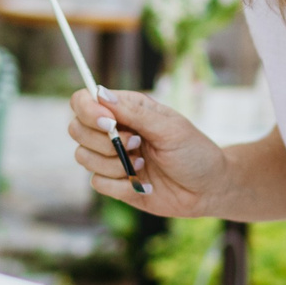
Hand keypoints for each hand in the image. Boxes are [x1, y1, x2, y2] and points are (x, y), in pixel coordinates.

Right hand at [67, 87, 229, 216]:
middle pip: (76, 129)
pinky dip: (118, 184)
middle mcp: (114, 131)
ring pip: (83, 157)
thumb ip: (134, 113)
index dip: (87, 110)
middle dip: (102, 140)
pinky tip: (142, 183)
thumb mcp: (169, 128)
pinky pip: (97, 182)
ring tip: (143, 164)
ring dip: (113, 164)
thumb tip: (101, 94)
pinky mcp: (115, 183)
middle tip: (135, 144)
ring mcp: (112, 158)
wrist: (209, 190)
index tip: (107, 122)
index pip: (84, 101)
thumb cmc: (194, 152)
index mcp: (126, 109)